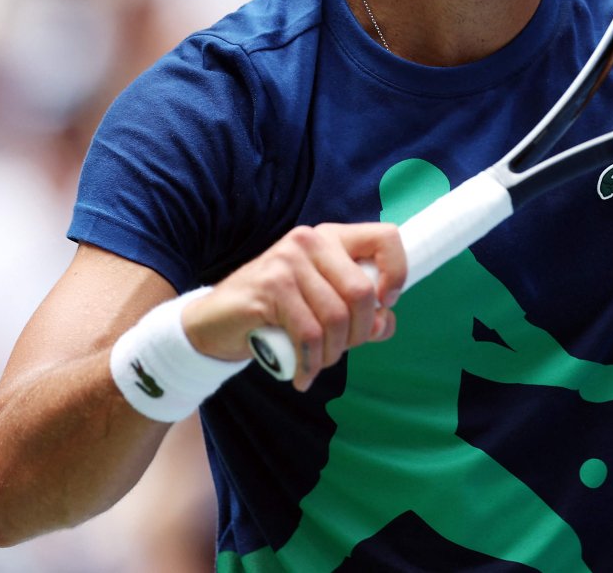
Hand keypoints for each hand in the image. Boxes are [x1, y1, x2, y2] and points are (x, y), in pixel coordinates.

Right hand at [180, 222, 406, 391]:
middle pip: (362, 291)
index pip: (386, 238)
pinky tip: (303, 374)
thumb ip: (360, 314)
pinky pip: (308, 333)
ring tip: (318, 364)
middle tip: (340, 351)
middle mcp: (310, 241)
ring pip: (335, 317)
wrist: (215, 322)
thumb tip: (387, 323)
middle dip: (359, 333)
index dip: (397, 274)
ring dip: (333, 353)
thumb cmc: (275, 313)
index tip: (385, 306)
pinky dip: (311, 362)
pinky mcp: (269, 287)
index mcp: (331, 238)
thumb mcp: (322, 307)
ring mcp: (287, 261)